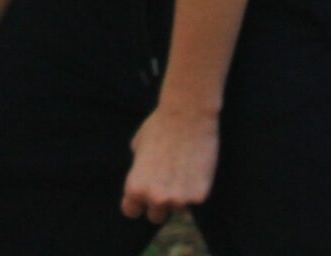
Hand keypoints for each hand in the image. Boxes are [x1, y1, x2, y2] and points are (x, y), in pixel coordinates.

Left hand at [120, 105, 219, 224]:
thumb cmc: (160, 125)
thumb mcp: (138, 146)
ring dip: (179, 195)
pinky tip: (196, 166)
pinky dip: (196, 188)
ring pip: (178, 207)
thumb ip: (138, 169)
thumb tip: (143, 179)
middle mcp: (155, 198)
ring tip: (182, 168)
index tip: (142, 197)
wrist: (188, 115)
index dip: (136, 204)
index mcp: (135, 187)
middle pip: (155, 216)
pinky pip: (195, 199)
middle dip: (159, 204)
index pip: (131, 211)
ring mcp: (179, 199)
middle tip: (166, 183)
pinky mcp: (199, 196)